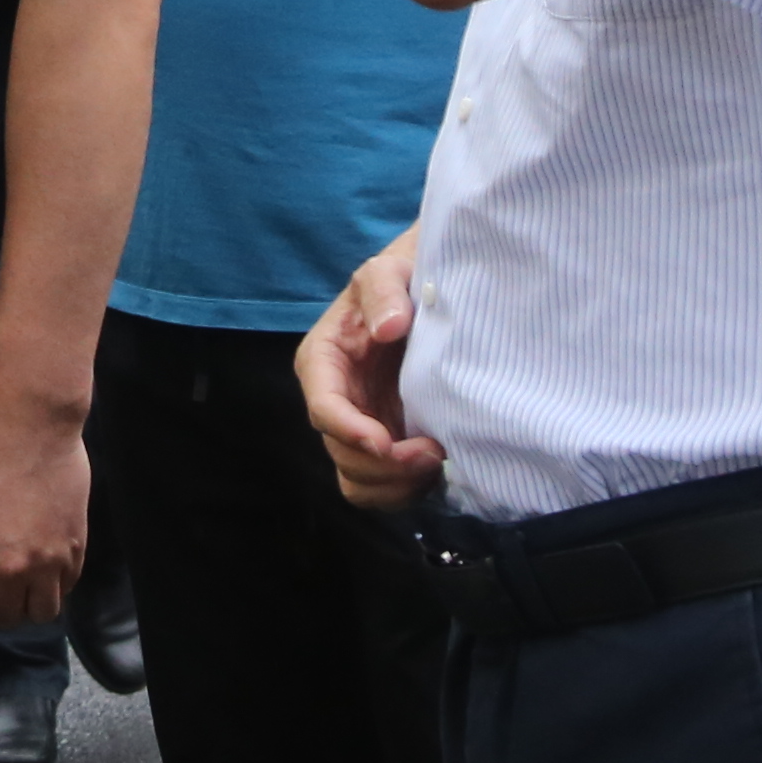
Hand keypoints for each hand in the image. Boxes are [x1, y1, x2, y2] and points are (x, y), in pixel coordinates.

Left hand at [0, 389, 91, 625]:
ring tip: (30, 579)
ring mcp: (46, 564)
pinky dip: (59, 580)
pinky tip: (50, 559)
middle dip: (2, 605)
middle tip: (3, 584)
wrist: (30, 425)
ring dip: (34, 600)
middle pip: (6, 619)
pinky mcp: (75, 548)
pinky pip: (68, 586)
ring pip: (43, 613)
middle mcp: (7, 573)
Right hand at [298, 233, 444, 512]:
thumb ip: (383, 292)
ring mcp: (361, 427)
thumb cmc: (401, 279)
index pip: (324, 408)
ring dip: (394, 484)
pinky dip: (406, 490)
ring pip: (358, 482)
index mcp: (323, 363)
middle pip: (342, 454)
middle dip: (384, 464)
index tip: (385, 442)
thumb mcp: (387, 272)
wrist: (427, 294)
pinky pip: (383, 488)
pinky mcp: (387, 444)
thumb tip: (388, 327)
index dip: (350, 431)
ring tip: (436, 461)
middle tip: (433, 450)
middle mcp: (336, 402)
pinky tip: (438, 469)